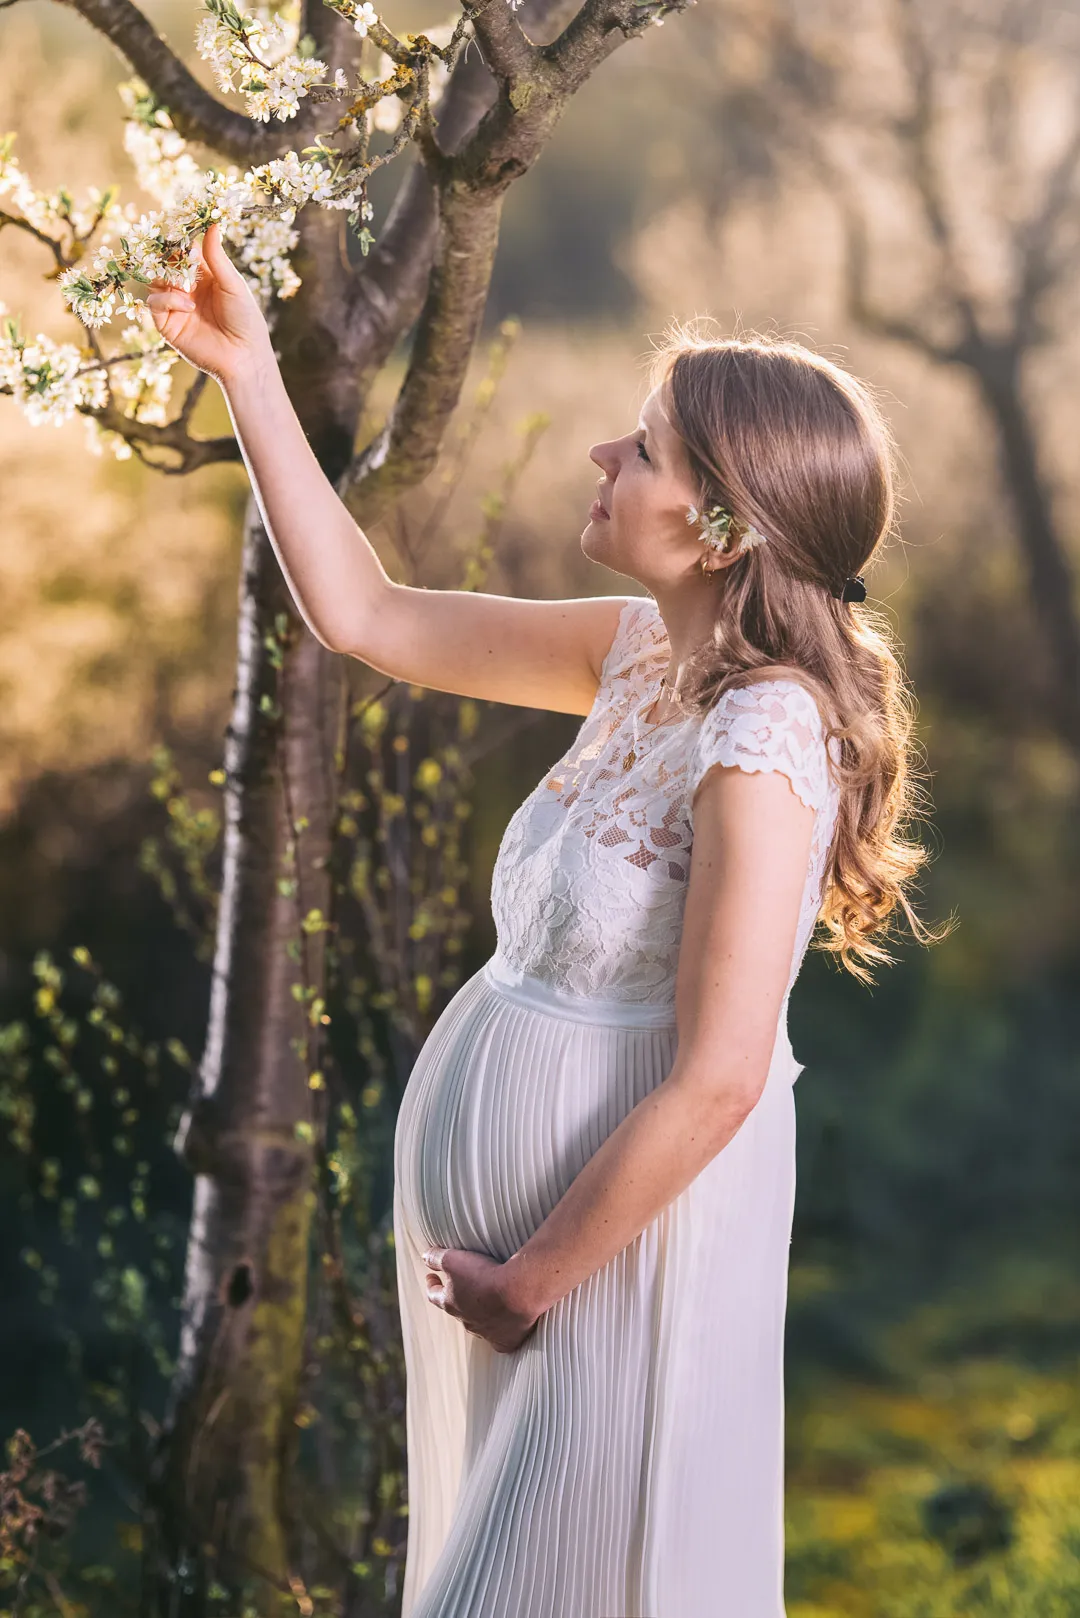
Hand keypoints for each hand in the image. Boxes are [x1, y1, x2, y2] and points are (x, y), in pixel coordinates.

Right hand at [145, 222, 274, 386]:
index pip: (183, 252)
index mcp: (204, 276)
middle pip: (164, 264)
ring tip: (184, 283)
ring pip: (155, 281)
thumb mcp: (232, 283)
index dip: (179, 240)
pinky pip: (155, 303)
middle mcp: (187, 289)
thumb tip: (212, 224)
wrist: (244, 356)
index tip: (176, 228)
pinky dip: (168, 298)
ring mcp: (175, 306)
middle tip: (173, 252)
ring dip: (166, 276)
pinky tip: (187, 304)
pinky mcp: (167, 325)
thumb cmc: (245, 319)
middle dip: (167, 257)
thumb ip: (216, 256)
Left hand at [422, 1246, 541, 1354]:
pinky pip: (499, 1339)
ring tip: (484, 1302)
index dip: (432, 1284)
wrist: (517, 1293)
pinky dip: (499, 1332)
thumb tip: (425, 1257)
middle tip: (459, 1288)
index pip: (433, 1295)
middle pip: (455, 1310)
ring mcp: (485, 1333)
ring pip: (477, 1324)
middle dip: (455, 1298)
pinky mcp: (504, 1341)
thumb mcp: (453, 1259)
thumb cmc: (484, 1275)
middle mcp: (465, 1321)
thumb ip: (436, 1258)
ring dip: (477, 1314)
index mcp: (450, 1303)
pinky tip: (503, 1326)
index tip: (431, 1277)